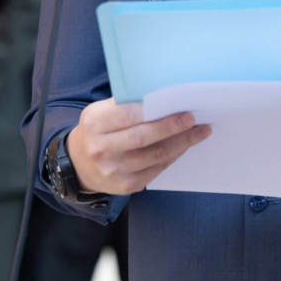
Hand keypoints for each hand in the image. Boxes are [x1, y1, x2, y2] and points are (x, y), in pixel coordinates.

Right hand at [66, 98, 211, 195]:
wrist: (80, 164)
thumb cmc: (98, 129)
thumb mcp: (102, 110)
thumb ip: (127, 103)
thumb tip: (164, 94)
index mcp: (95, 124)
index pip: (129, 116)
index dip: (156, 112)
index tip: (181, 107)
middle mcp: (102, 149)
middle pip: (143, 138)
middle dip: (172, 128)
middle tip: (194, 119)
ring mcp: (113, 171)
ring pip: (154, 156)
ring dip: (181, 143)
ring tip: (200, 132)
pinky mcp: (125, 186)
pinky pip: (156, 170)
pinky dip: (173, 156)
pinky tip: (185, 146)